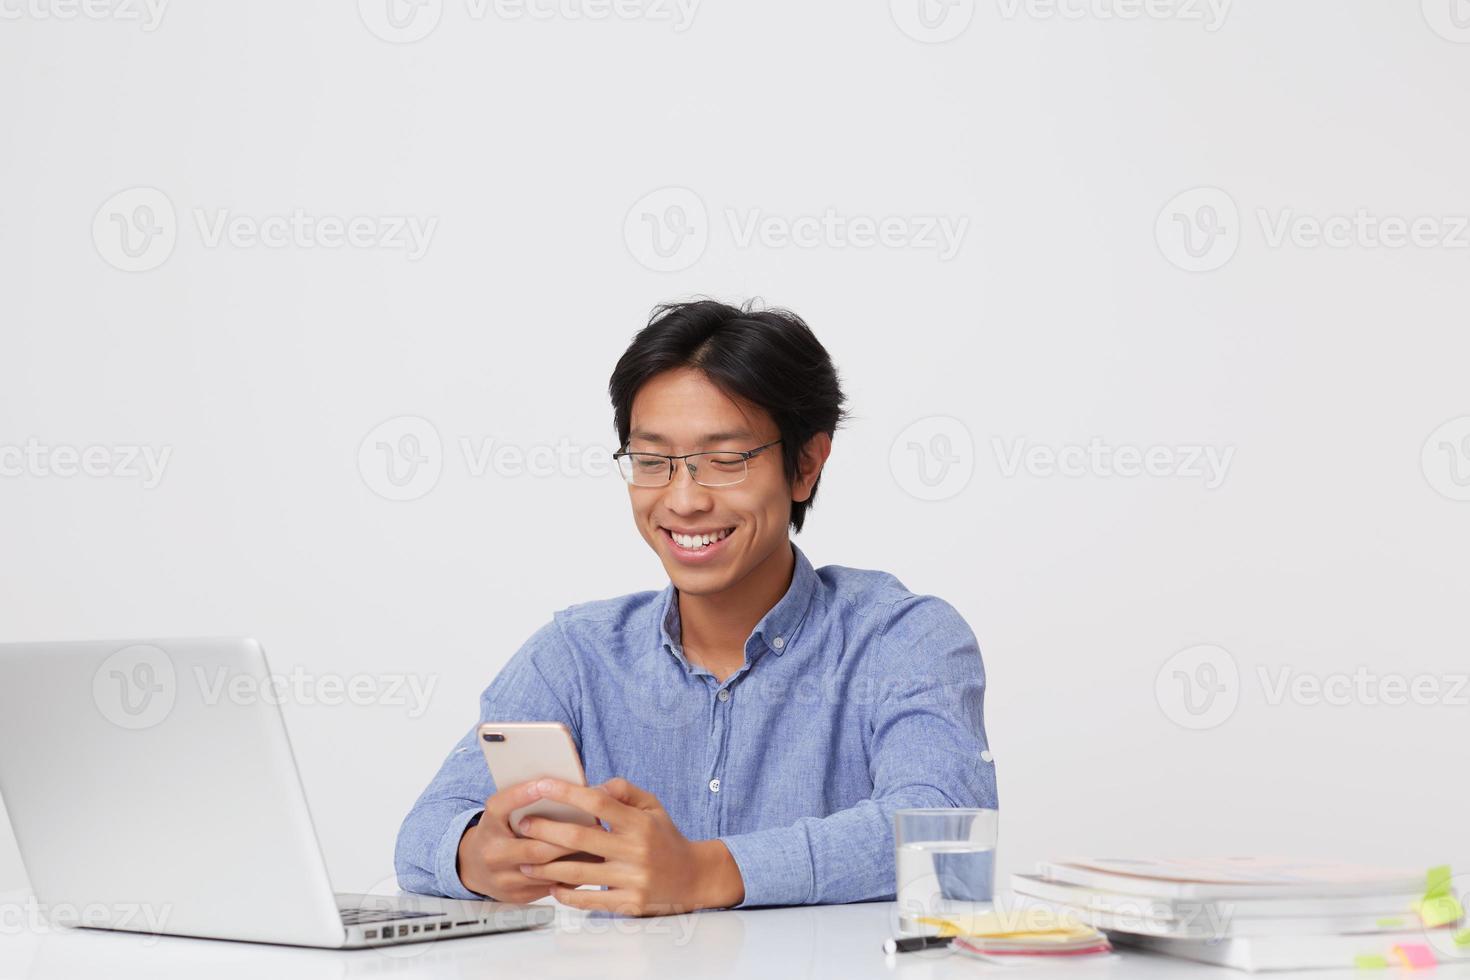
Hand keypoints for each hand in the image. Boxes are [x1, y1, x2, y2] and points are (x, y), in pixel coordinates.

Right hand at [456, 779, 588, 903]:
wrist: (473, 867)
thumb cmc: (497, 832)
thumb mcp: (501, 813)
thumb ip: (522, 801)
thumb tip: (563, 788)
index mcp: (489, 825)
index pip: (502, 806)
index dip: (523, 794)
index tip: (544, 783)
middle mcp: (493, 853)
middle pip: (534, 847)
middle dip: (568, 838)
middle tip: (596, 827)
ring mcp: (504, 879)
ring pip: (546, 871)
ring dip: (575, 859)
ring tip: (599, 847)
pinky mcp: (518, 895)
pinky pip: (550, 886)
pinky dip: (571, 875)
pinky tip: (589, 865)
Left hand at [517, 777, 744, 915]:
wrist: (694, 877)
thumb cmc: (666, 838)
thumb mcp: (653, 806)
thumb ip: (623, 791)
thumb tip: (591, 786)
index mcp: (640, 823)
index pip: (598, 801)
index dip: (567, 793)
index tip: (541, 786)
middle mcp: (636, 850)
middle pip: (580, 837)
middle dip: (545, 830)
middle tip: (523, 824)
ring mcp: (632, 879)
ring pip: (577, 871)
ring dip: (546, 866)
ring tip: (525, 860)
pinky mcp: (628, 903)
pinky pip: (588, 899)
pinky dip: (565, 893)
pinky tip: (550, 885)